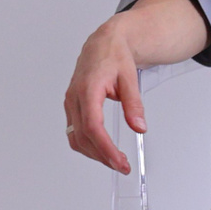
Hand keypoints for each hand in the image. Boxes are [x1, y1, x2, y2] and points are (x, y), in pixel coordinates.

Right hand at [63, 18, 142, 173]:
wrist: (102, 43)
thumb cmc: (114, 55)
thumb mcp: (130, 78)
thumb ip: (134, 104)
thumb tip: (139, 127)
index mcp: (88, 89)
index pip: (93, 127)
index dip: (105, 148)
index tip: (119, 162)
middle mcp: (74, 98)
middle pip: (83, 137)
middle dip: (102, 156)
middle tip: (122, 166)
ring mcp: (70, 103)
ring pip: (76, 138)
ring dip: (94, 154)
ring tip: (115, 161)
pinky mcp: (71, 107)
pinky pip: (74, 132)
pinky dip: (87, 145)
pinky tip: (102, 150)